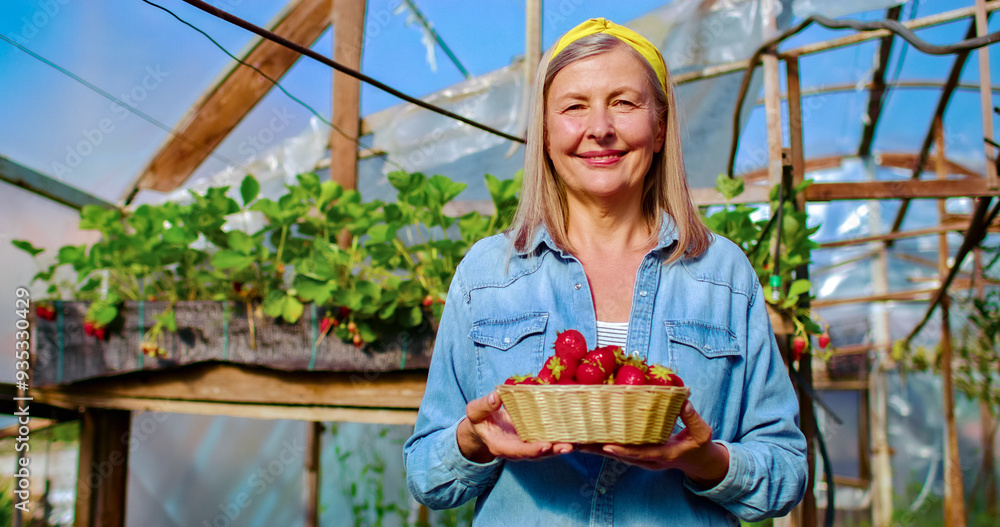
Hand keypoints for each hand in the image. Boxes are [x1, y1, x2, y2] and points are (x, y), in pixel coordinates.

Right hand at [457, 391, 573, 462]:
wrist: (484, 427)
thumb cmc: (480, 420)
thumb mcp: (475, 412)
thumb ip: (484, 406)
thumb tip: (496, 396)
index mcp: (501, 446)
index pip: (518, 451)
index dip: (532, 450)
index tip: (545, 446)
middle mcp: (517, 450)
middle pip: (537, 454)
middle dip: (553, 451)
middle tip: (568, 447)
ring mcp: (527, 445)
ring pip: (546, 449)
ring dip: (560, 447)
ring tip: (575, 442)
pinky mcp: (535, 438)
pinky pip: (548, 439)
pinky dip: (561, 437)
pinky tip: (574, 432)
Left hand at [578, 401, 728, 486]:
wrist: (696, 461)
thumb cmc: (698, 446)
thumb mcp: (701, 433)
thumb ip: (692, 418)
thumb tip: (683, 401)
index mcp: (663, 455)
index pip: (640, 454)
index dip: (623, 451)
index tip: (606, 445)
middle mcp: (647, 460)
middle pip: (619, 456)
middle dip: (598, 450)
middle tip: (577, 443)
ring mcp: (640, 459)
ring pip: (613, 455)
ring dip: (594, 448)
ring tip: (573, 440)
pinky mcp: (635, 454)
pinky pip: (615, 450)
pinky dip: (600, 445)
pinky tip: (585, 437)